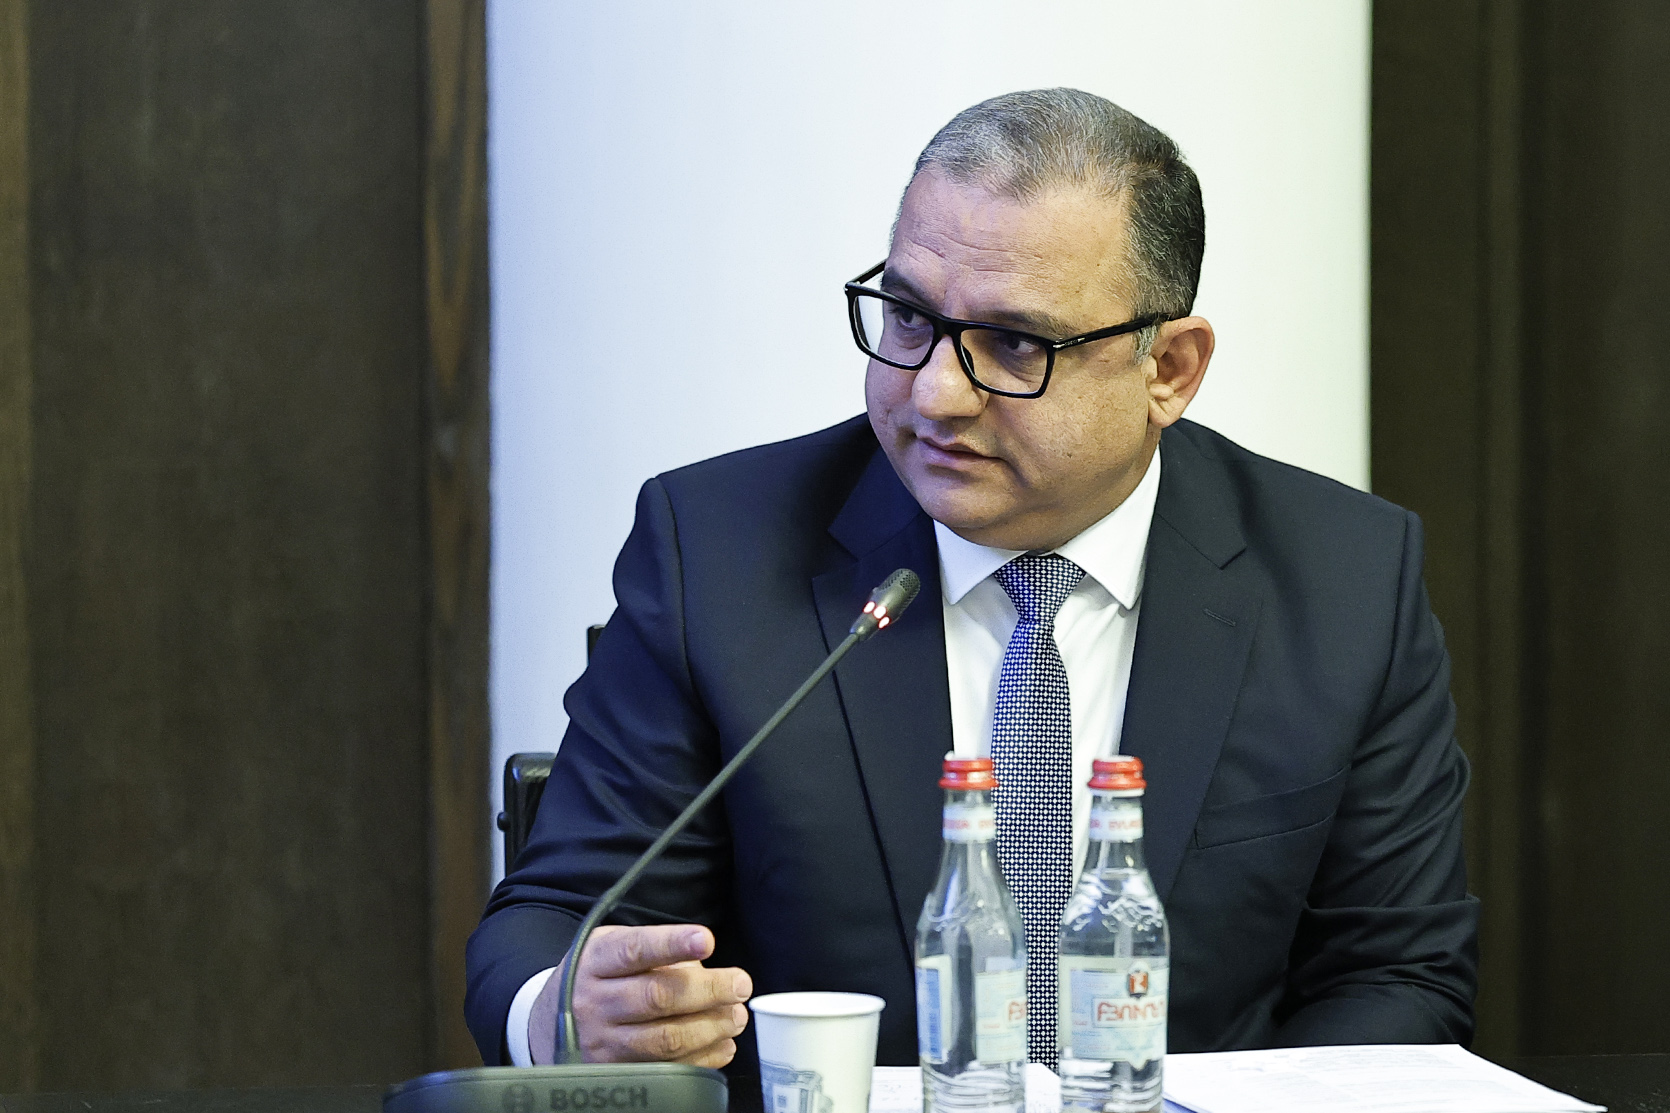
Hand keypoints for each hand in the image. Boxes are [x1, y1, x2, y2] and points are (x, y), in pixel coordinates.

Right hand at [528, 924, 751, 1066]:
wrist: (549, 1023)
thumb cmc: (599, 977)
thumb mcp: (614, 948)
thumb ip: (657, 951)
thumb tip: (707, 970)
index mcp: (596, 961)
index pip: (635, 950)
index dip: (672, 944)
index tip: (706, 939)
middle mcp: (594, 1002)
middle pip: (657, 997)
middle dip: (708, 991)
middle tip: (740, 984)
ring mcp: (602, 1043)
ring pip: (665, 1039)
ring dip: (711, 1028)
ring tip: (736, 1015)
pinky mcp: (614, 1073)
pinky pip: (666, 1070)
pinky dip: (703, 1058)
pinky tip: (722, 1044)